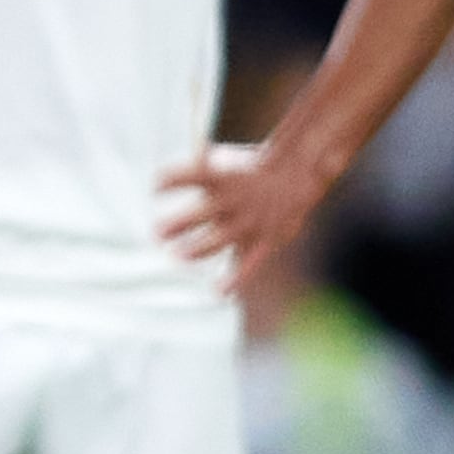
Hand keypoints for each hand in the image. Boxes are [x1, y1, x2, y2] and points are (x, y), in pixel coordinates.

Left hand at [156, 140, 329, 289]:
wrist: (297, 177)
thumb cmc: (253, 169)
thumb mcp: (228, 161)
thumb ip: (202, 166)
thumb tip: (173, 163)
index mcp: (222, 177)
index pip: (193, 175)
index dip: (173, 179)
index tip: (156, 186)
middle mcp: (234, 200)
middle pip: (202, 213)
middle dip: (177, 224)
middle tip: (157, 233)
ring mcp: (249, 222)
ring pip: (220, 239)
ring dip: (197, 249)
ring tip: (178, 255)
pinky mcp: (265, 240)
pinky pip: (249, 264)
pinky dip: (235, 280)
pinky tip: (219, 291)